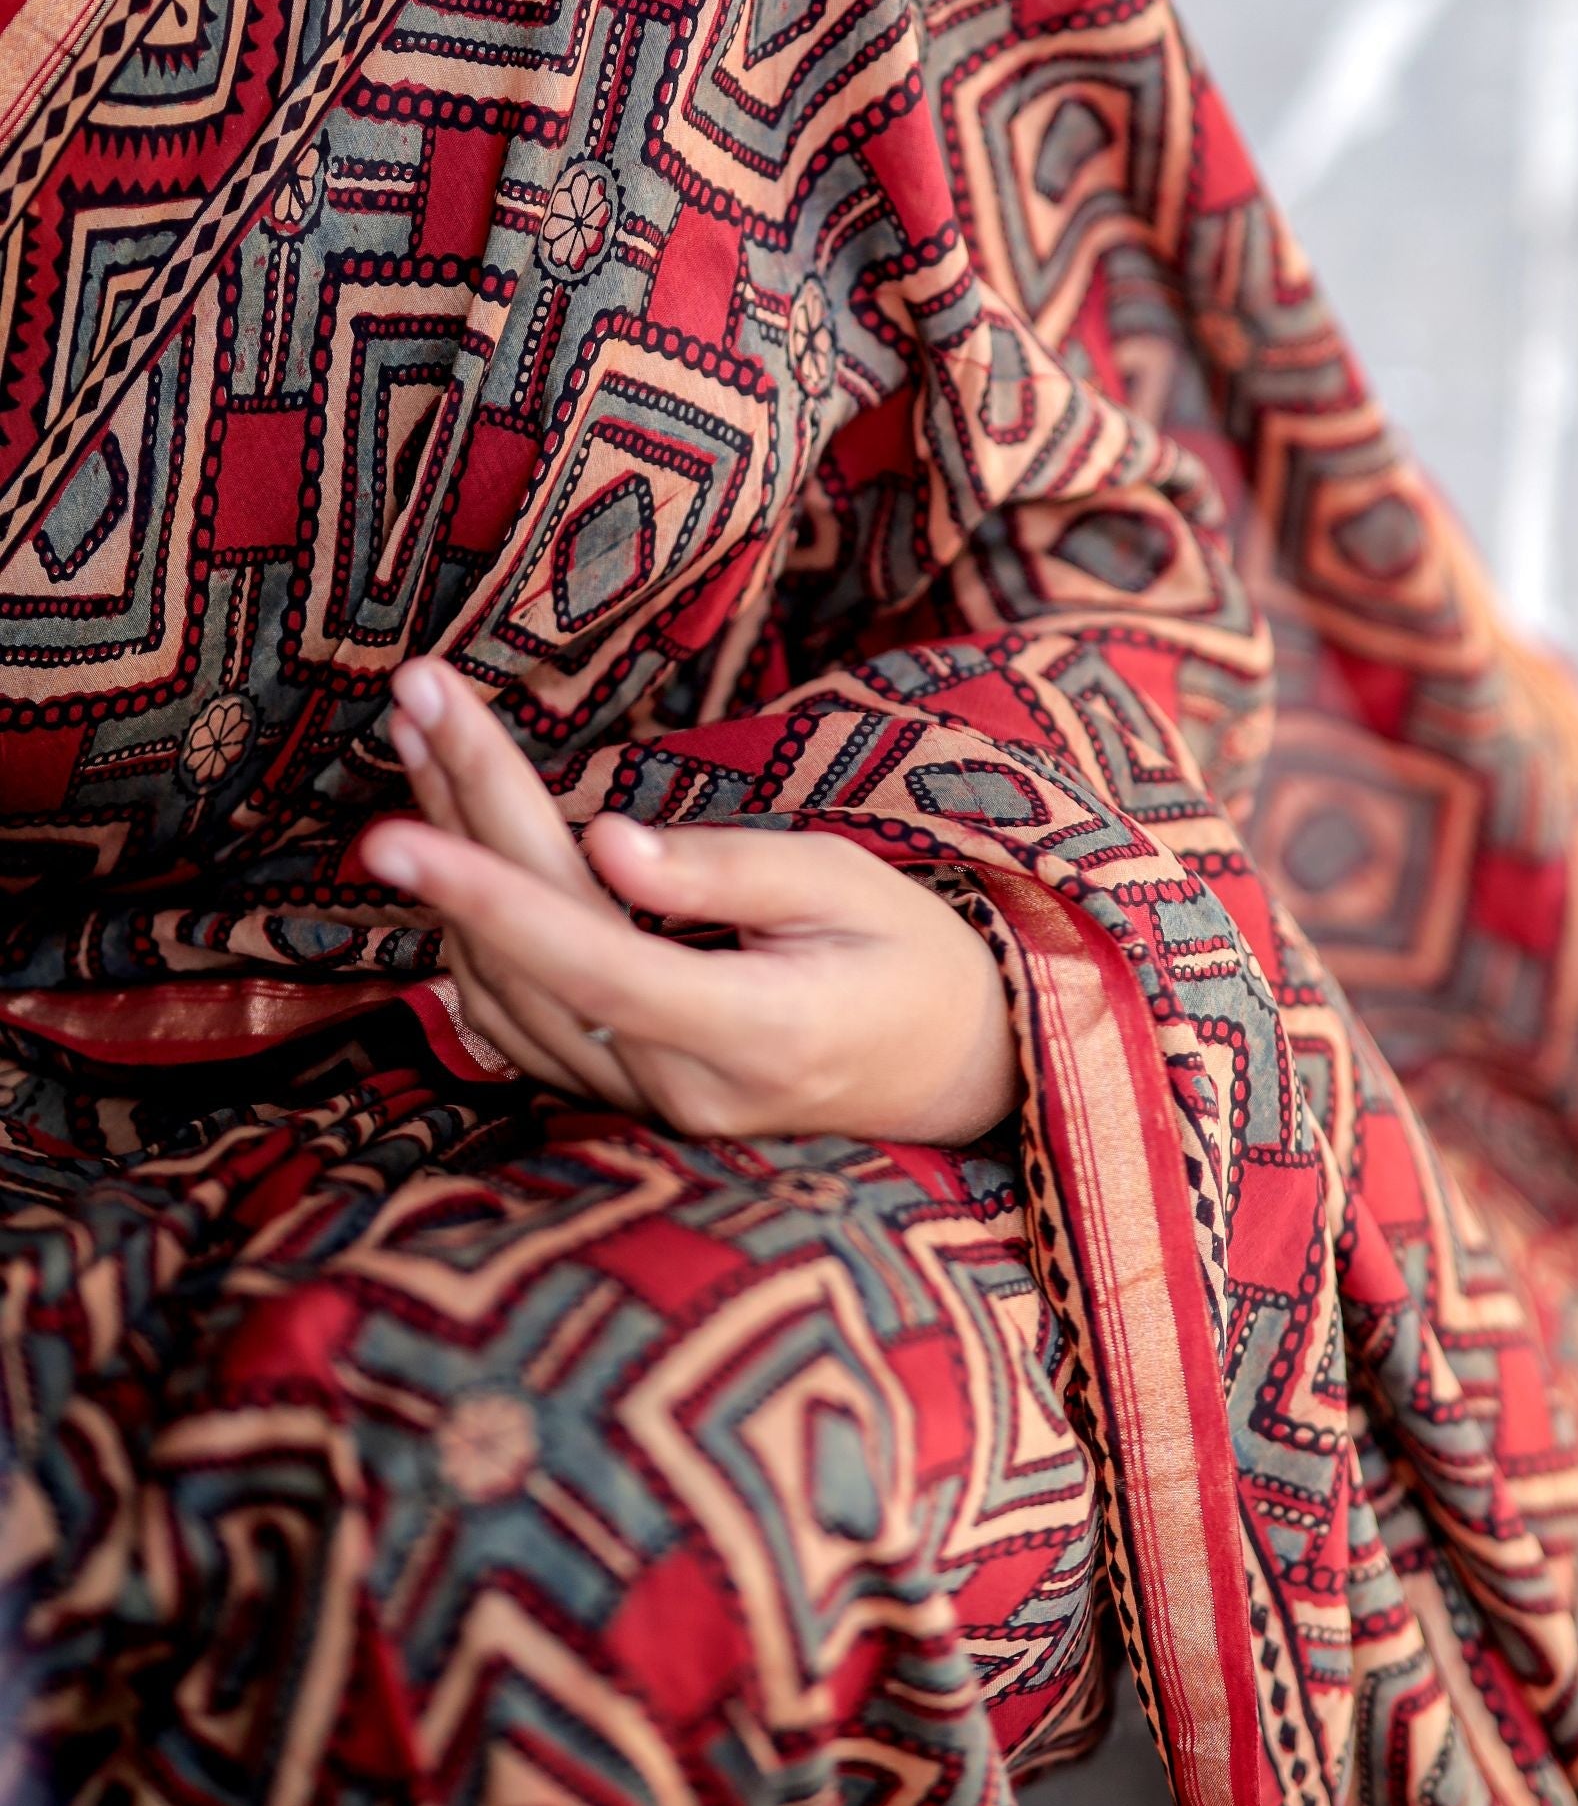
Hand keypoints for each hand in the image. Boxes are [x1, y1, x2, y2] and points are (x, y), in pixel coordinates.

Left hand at [359, 661, 1019, 1146]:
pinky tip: (450, 841)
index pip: (588, 959)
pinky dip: (475, 926)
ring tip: (421, 739)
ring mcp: (648, 1106)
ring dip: (454, 861)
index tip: (396, 826)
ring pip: (506, 990)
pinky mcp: (625, 1096)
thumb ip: (727, 872)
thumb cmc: (911, 955)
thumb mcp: (847, 884)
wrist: (952, 1067)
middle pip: (532, 955)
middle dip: (454, 822)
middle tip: (412, 699)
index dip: (487, 892)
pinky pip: (520, 1020)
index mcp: (753, 1033)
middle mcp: (681, 1087)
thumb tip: (605, 841)